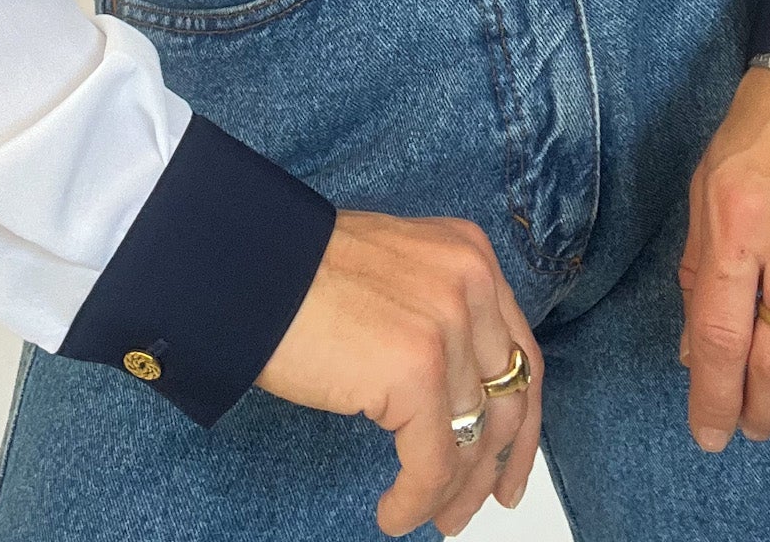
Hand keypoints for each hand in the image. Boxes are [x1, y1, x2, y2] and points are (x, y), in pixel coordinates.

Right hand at [256, 209, 543, 536]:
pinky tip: (393, 513)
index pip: (520, 353)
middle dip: (494, 464)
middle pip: (508, 398)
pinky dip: (416, 499)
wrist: (249, 268)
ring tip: (429, 516)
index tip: (510, 463)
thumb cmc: (300, 271)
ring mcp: (446, 324)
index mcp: (468, 254)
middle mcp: (469, 283)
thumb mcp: (396, 270)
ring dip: (452, 490)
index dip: (520, 422)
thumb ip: (437, 309)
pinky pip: (432, 461)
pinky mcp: (416, 369)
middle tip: (474, 505)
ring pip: (473, 437)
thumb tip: (458, 393)